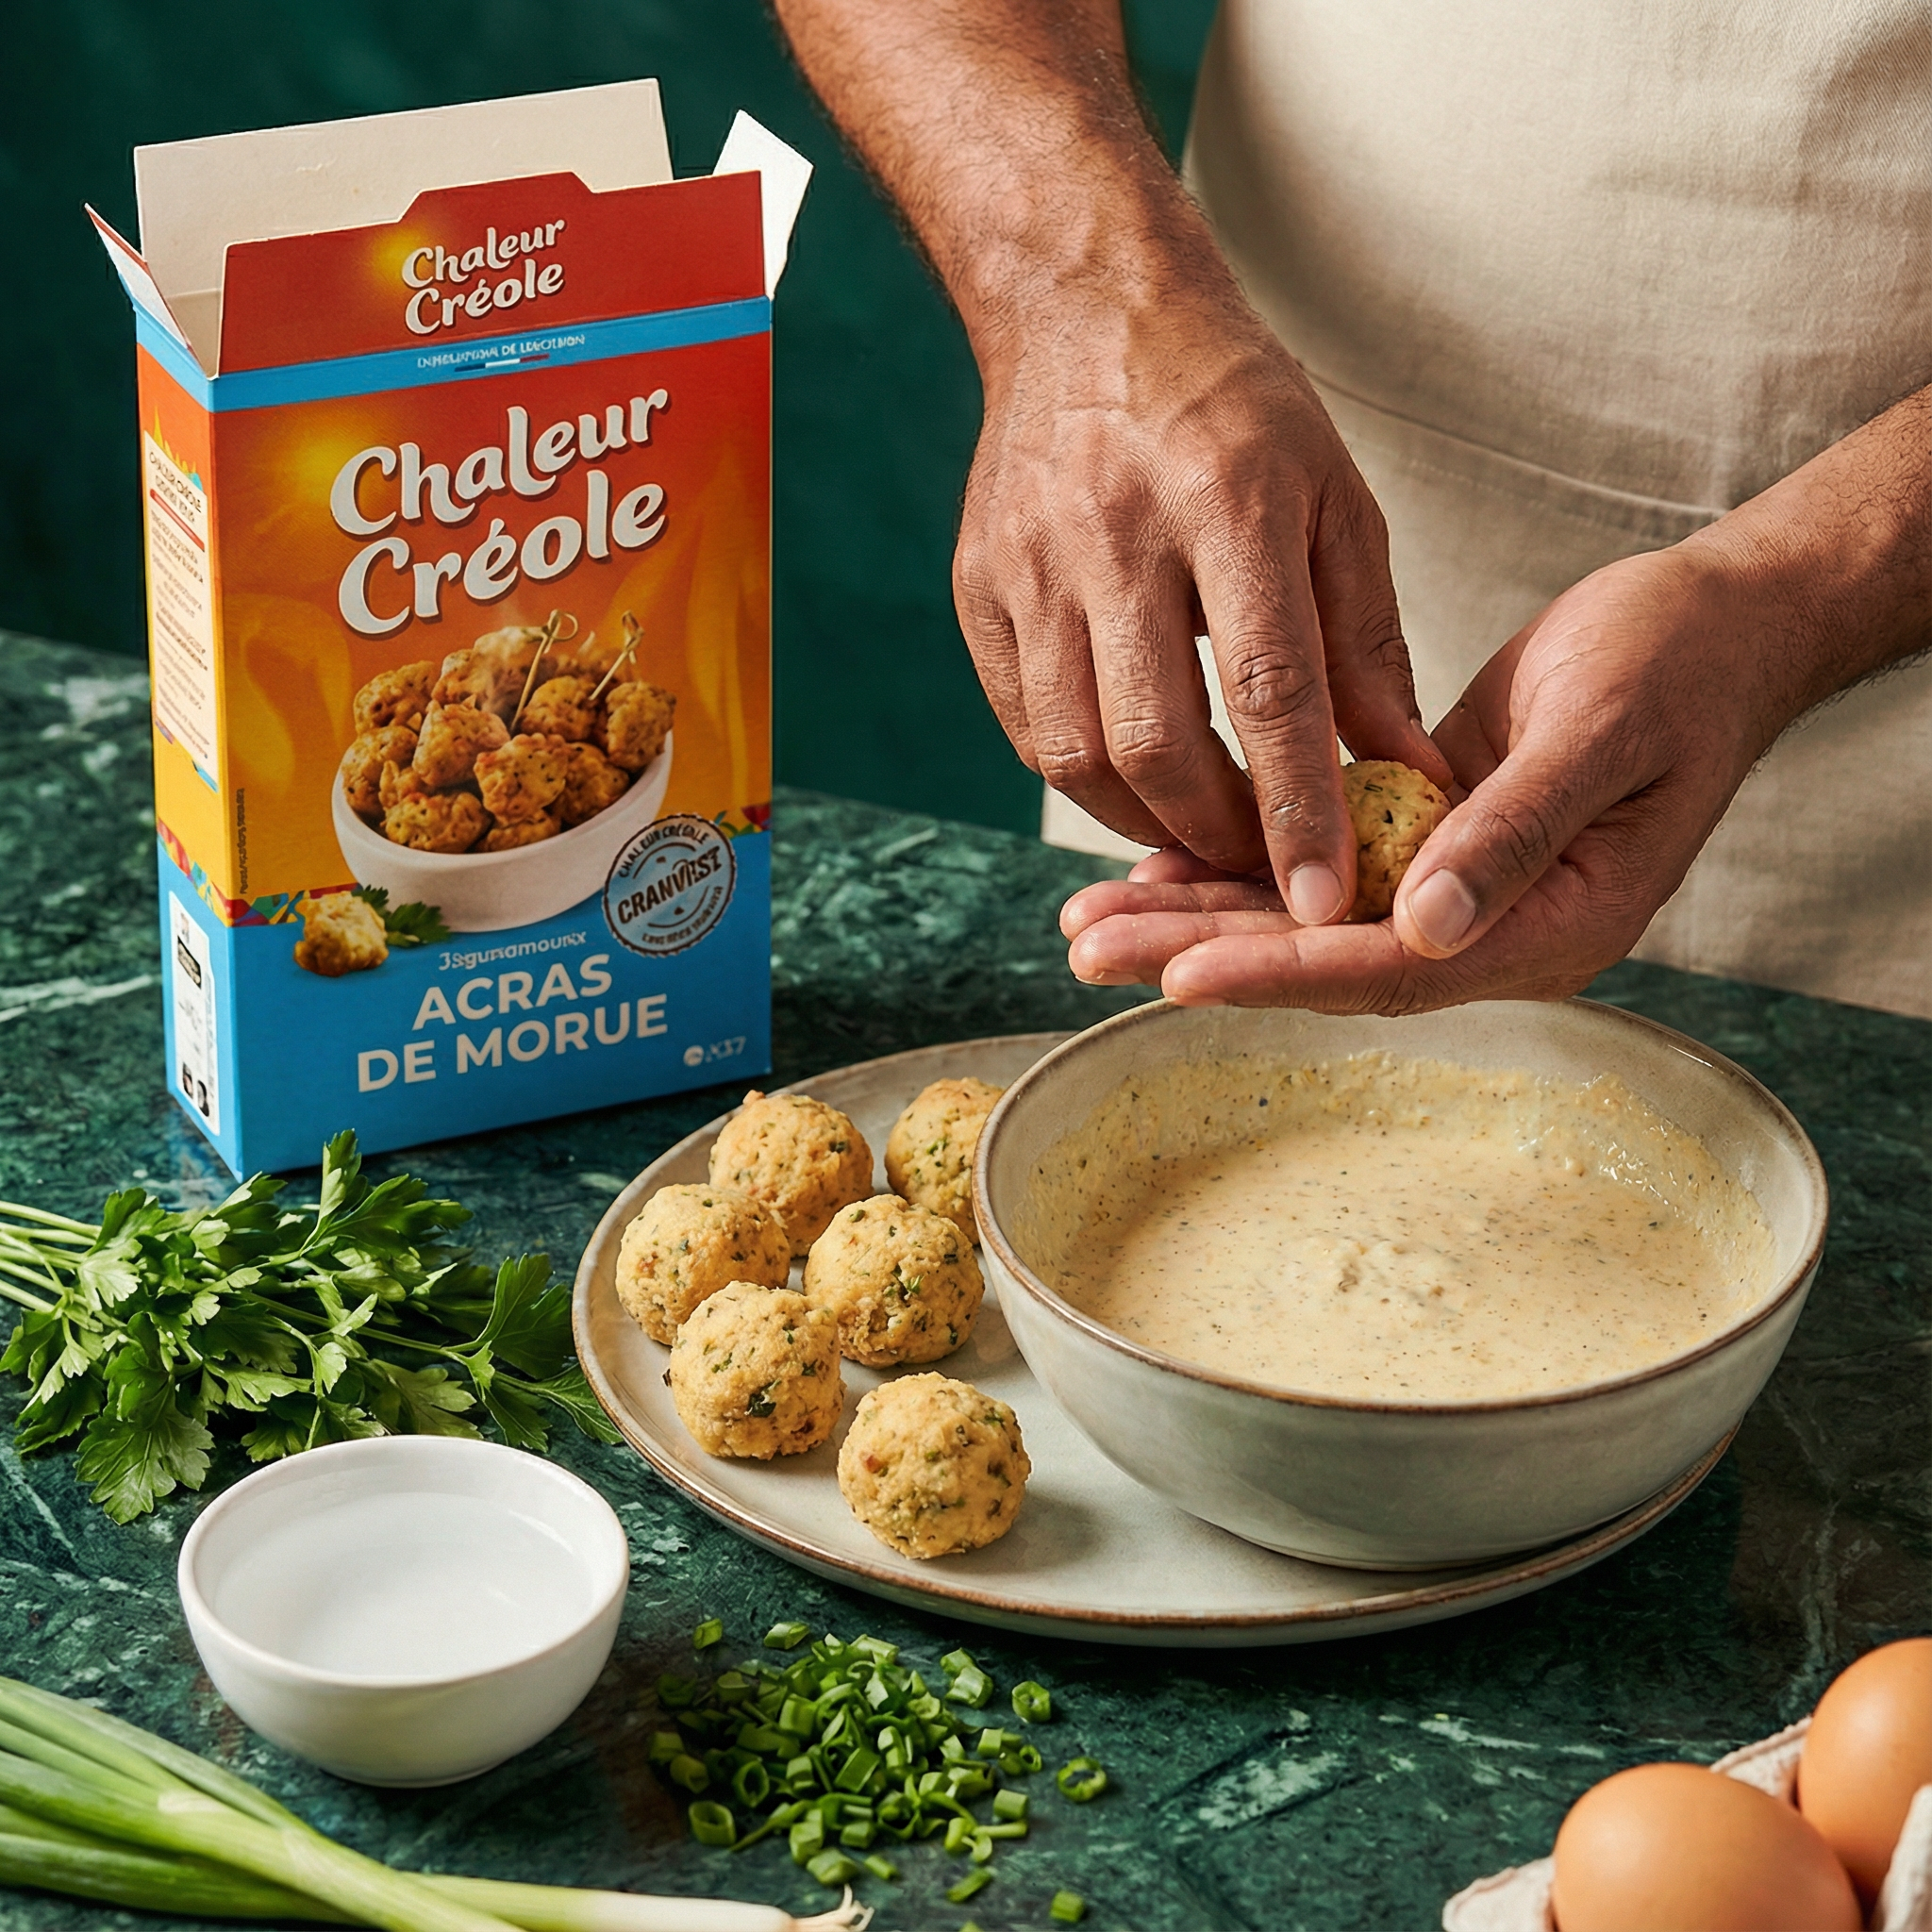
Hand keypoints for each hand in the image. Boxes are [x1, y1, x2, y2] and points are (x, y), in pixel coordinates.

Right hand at [956, 276, 1447, 922]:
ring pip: (1075, 752)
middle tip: (1265, 865)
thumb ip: (1368, 642)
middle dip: (1217, 832)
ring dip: (1146, 820)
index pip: (1270, 688)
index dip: (1299, 807)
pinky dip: (1086, 776)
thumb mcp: (1334, 499)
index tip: (1329, 897)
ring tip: (1204, 828)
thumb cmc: (1232, 409)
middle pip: (1155, 741)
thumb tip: (1406, 770)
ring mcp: (1029, 565)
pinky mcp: (979, 592)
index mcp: (1228, 498)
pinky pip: (1027, 727)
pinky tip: (1135, 775)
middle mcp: (1115, 534)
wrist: (1085, 310)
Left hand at [1060, 542, 1789, 1011]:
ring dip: (1198, 917)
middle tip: (1087, 945)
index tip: (1178, 971)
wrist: (1712, 629)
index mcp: (1546, 929)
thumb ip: (1515, 832)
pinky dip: (1239, 866)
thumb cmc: (1679, 670)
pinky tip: (1158, 865)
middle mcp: (1486, 931)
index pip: (1387, 971)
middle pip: (1320, 962)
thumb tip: (1427, 928)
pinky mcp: (1422, 842)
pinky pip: (1316, 868)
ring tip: (1091, 916)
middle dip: (1200, 953)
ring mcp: (1452, 891)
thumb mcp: (1604, 736)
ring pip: (1304, 919)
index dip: (1279, 971)